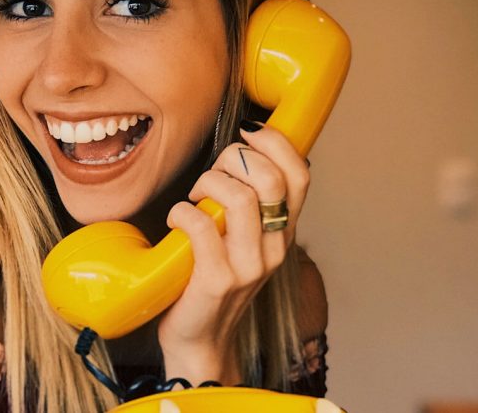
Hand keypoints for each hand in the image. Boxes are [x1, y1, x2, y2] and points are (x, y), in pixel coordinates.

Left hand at [158, 124, 309, 384]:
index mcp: (282, 233)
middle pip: (269, 179)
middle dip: (233, 159)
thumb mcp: (243, 242)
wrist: (201, 341)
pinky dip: (182, 212)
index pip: (300, 175)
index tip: (247, 135)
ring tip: (193, 198)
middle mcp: (273, 248)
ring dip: (208, 184)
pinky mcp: (217, 280)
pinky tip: (176, 219)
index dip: (277, 144)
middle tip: (211, 175)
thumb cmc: (214, 283)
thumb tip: (238, 155)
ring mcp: (248, 266)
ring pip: (240, 198)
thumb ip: (248, 206)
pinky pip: (202, 225)